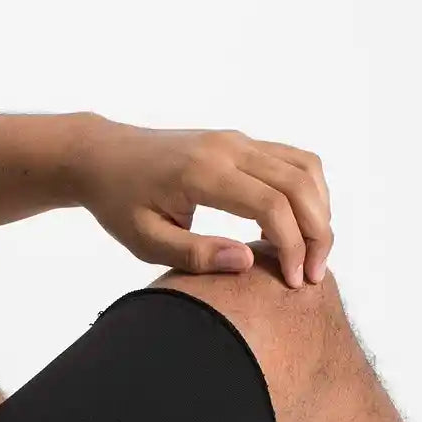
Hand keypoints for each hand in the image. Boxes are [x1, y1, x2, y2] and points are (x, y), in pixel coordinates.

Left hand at [75, 117, 332, 287]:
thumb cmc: (119, 202)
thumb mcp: (145, 240)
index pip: (270, 204)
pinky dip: (308, 192)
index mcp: (203, 173)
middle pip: (298, 183)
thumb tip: (247, 263)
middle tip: (315, 275)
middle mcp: (227, 148)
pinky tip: (297, 227)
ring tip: (312, 254)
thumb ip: (195, 254)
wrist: (102, 156)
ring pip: (305, 166)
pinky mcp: (240, 142)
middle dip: (317, 232)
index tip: (296, 281)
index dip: (292, 245)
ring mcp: (236, 139)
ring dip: (319, 210)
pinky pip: (292, 159)